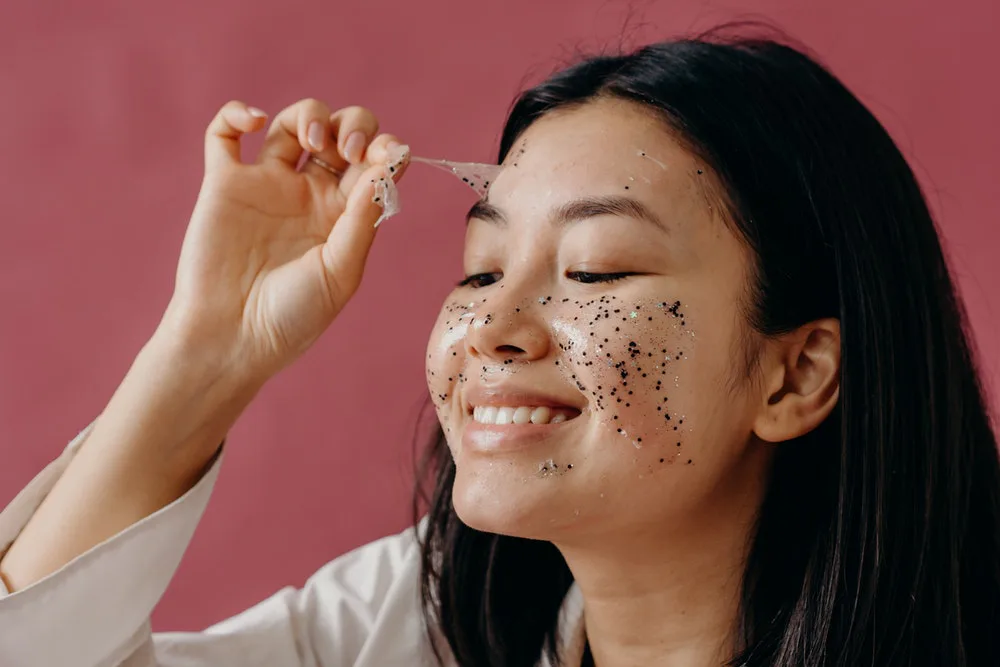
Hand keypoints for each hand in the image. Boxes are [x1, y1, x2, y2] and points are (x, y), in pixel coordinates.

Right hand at [159, 99, 406, 383]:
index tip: (387, 156)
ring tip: (312, 139)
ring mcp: (267, 186)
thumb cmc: (292, 317)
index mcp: (345, 216)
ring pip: (292, 124)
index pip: (373, 164)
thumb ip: (362, 219)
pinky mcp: (224, 184)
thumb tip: (386, 169)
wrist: (232, 339)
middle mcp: (310, 195)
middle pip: (341, 135)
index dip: (385, 149)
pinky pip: (225, 133)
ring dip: (309, 114)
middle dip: (354, 126)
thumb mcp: (340, 271)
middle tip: (350, 149)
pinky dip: (236, 114)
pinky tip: (255, 122)